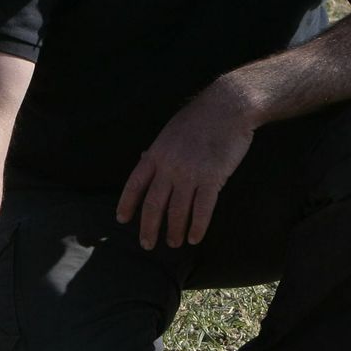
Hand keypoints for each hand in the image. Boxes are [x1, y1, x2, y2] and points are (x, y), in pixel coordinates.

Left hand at [116, 80, 256, 250]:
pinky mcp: (212, 178)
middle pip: (153, 204)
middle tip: (147, 244)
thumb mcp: (169, 131)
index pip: (134, 184)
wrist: (228, 106)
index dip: (127, 204)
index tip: (122, 220)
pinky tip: (195, 238)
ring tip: (174, 243)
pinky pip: (202, 209)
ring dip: (174, 231)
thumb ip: (158, 150)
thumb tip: (143, 160)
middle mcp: (169, 166)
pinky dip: (197, 227)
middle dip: (149, 227)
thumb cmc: (199, 118)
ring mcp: (190, 173)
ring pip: (178, 211)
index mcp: (156, 154)